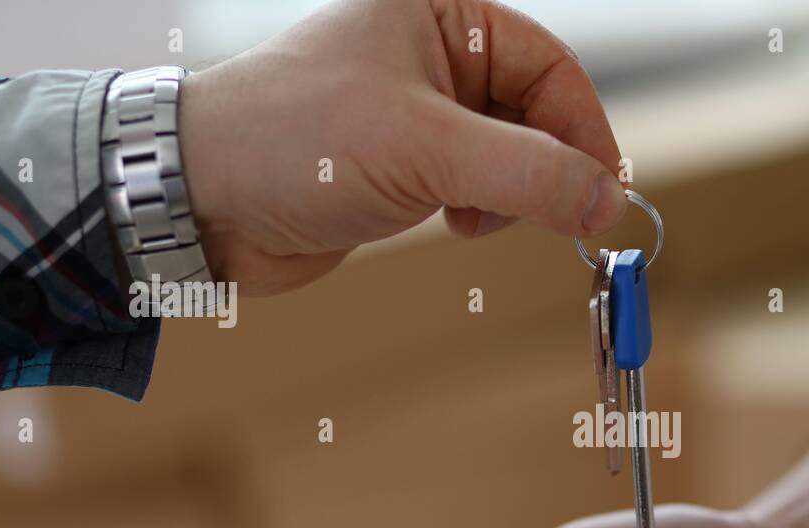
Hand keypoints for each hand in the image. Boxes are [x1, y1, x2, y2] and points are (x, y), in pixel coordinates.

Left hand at [178, 0, 626, 294]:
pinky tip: (453, 225)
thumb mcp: (425, 149)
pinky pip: (480, 186)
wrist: (203, 202)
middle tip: (552, 218)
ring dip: (511, 197)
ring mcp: (422, 112)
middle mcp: (434, 54)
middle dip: (545, 169)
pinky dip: (483, 212)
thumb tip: (606, 202)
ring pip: (513, 156)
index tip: (602, 196)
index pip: (551, 67)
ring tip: (473, 218)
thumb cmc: (289, 142)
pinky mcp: (408, 164)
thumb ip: (527, 174)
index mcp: (440, 14)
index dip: (584, 132)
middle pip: (538, 113)